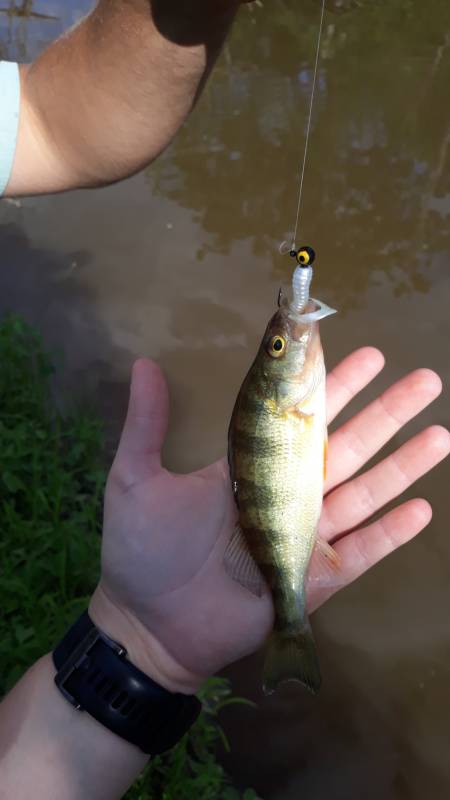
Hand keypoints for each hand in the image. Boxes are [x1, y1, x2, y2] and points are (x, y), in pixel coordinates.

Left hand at [89, 349, 449, 693]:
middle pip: (348, 445)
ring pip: (366, 491)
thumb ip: (147, 422)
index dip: (337, 385)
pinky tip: (422, 507)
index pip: (303, 416)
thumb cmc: (142, 552)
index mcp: (254, 465)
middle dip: (386, 412)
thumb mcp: (137, 478)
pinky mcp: (316, 578)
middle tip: (423, 379)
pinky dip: (392, 532)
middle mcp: (288, 493)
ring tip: (440, 432)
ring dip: (404, 463)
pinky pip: (362, 551)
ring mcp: (307, 535)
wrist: (149, 623)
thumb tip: (144, 363)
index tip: (369, 355)